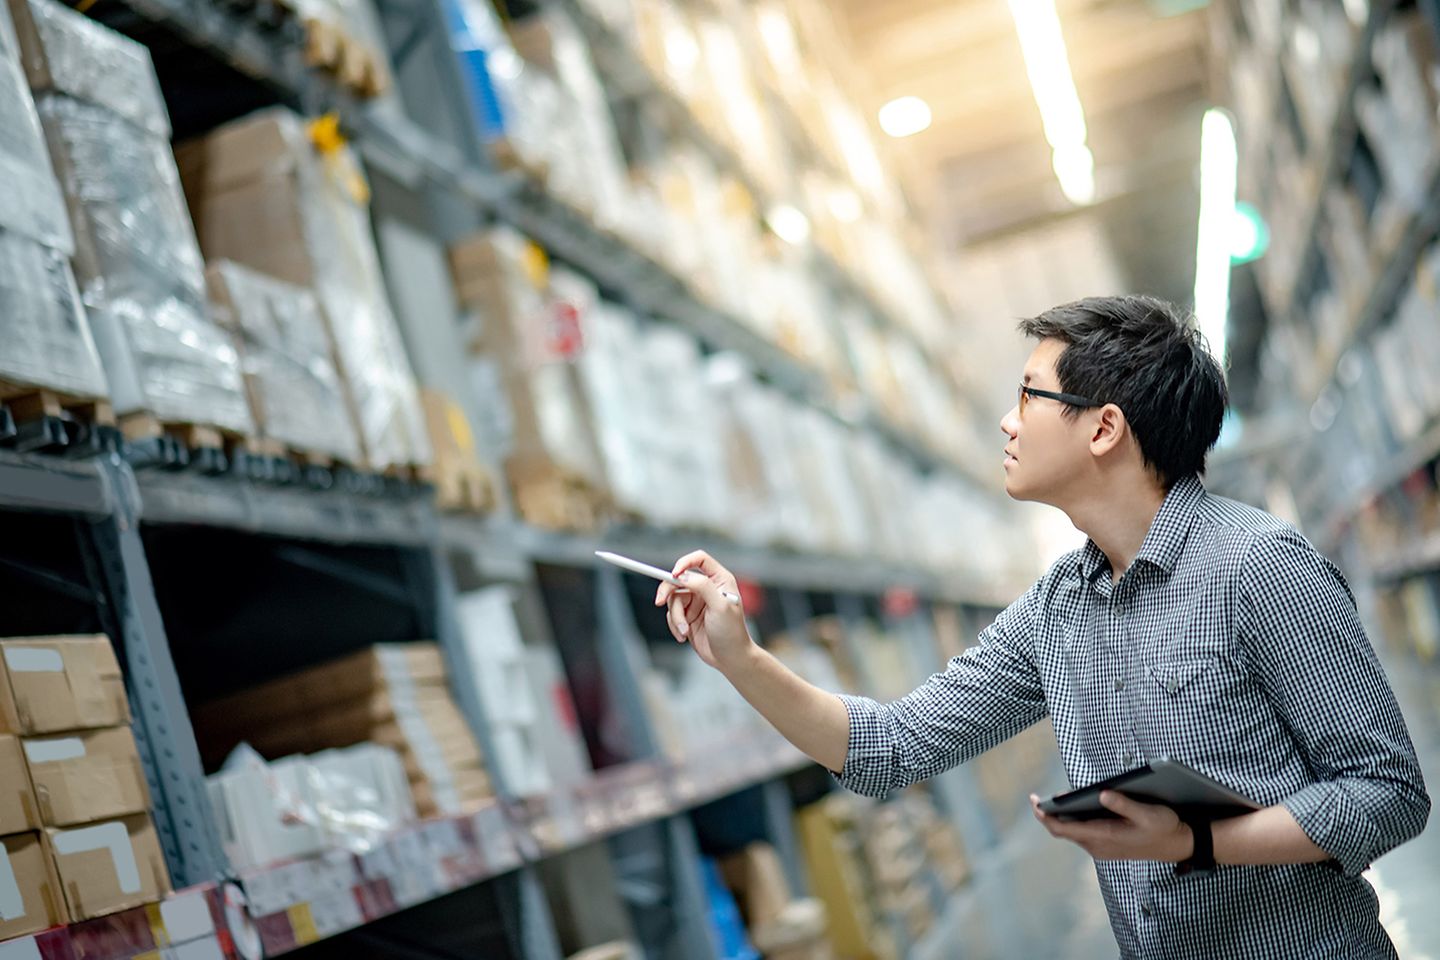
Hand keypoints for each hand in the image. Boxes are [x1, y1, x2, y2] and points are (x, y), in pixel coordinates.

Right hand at [654, 550, 751, 671]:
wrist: (730, 659)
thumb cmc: (732, 632)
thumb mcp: (719, 606)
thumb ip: (702, 586)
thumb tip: (683, 576)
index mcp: (720, 580)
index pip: (699, 560)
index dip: (684, 563)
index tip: (674, 575)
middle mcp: (707, 588)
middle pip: (679, 579)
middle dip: (668, 591)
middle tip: (659, 601)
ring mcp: (696, 602)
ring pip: (673, 599)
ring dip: (675, 617)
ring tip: (685, 631)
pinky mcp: (687, 616)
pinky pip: (671, 614)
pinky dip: (674, 625)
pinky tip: (684, 636)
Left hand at [1030, 790, 1194, 862]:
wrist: (1178, 845)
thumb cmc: (1164, 828)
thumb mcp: (1149, 813)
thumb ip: (1124, 804)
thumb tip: (1102, 793)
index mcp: (1104, 837)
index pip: (1064, 829)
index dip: (1046, 816)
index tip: (1035, 803)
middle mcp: (1099, 846)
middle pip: (1063, 831)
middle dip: (1048, 815)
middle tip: (1036, 798)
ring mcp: (1101, 848)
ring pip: (1072, 832)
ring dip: (1060, 817)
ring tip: (1051, 800)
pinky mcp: (1106, 845)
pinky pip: (1082, 833)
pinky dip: (1073, 821)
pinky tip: (1072, 806)